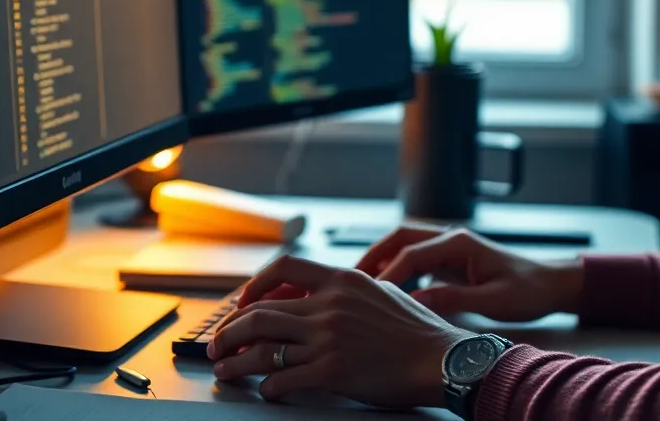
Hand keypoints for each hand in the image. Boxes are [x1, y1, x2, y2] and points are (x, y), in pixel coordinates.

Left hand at [209, 255, 470, 407]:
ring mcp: (328, 339)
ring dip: (235, 361)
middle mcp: (330, 306)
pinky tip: (266, 391)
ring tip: (225, 369)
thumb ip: (348, 289)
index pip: (283, 270)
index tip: (242, 303)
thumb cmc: (418, 330)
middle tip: (218, 343)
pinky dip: (267, 387)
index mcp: (342, 280)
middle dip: (229, 331)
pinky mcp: (331, 371)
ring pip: (263, 348)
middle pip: (259, 313)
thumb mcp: (382, 292)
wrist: (441, 358)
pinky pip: (283, 380)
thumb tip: (321, 293)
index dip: (253, 286)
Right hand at [356, 224, 583, 321]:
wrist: (549, 284)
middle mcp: (450, 238)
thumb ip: (455, 299)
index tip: (371, 294)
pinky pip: (413, 258)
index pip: (412, 253)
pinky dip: (394, 268)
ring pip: (403, 245)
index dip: (388, 274)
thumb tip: (416, 302)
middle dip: (373, 256)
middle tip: (350, 279)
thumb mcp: (493, 300)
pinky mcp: (448, 260)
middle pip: (399, 238)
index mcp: (459, 243)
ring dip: (380, 259)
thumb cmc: (527, 290)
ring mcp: (448, 247)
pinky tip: (383, 288)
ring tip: (358, 283)